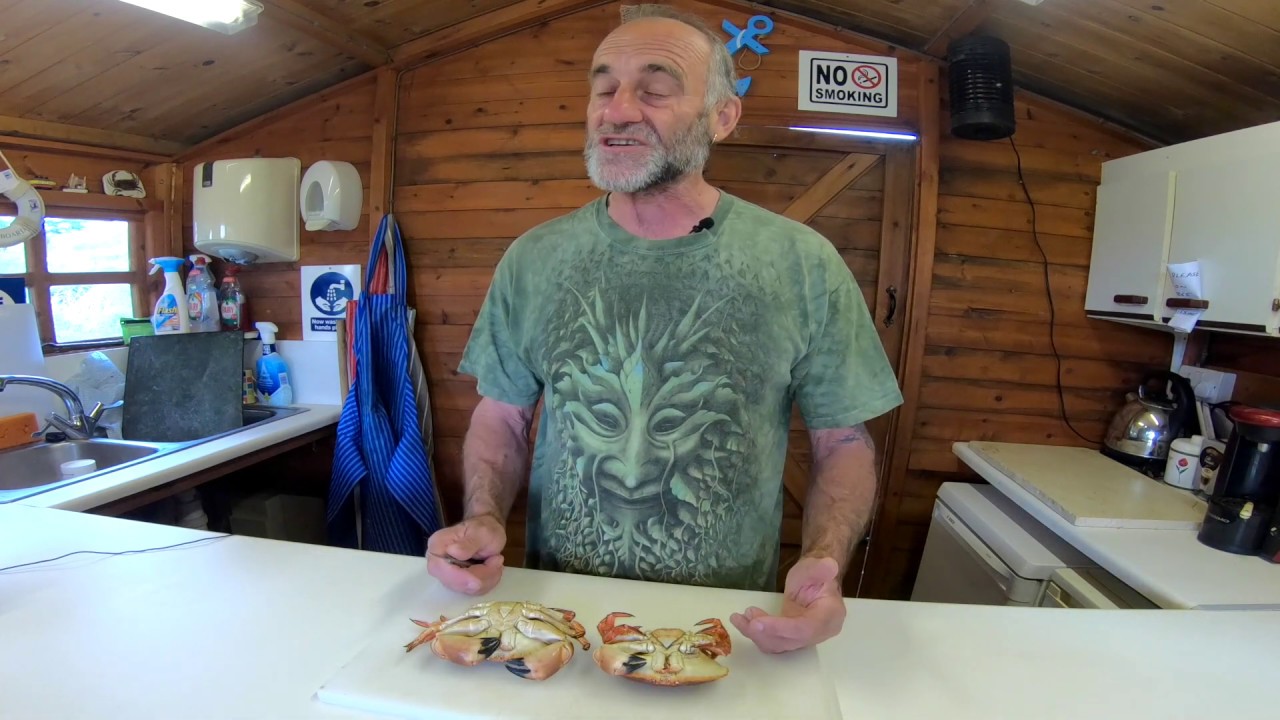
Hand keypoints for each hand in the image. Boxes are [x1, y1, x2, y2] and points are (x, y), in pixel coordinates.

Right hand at [425, 514, 505, 594]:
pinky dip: (488, 582)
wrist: (488, 530)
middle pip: (454, 583)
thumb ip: (468, 543)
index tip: (482, 576)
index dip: (460, 577)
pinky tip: (492, 568)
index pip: (439, 568)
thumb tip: (453, 551)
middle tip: (497, 560)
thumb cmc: (483, 528)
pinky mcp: (458, 583)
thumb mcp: (481, 532)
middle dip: (480, 576)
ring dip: (487, 578)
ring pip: (467, 590)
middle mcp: (437, 563)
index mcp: (437, 546)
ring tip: (495, 560)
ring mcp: (447, 575)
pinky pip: (473, 591)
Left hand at [730, 556, 846, 653]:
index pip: (805, 629)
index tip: (757, 622)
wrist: (815, 578)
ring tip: (740, 617)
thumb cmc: (816, 572)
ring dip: (756, 634)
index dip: (781, 628)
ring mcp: (804, 637)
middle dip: (763, 632)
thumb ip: (822, 568)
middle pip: (789, 641)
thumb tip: (829, 565)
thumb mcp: (818, 566)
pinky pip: (773, 641)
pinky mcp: (791, 637)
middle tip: (743, 618)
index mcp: (830, 616)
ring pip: (778, 644)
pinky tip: (744, 621)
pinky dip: (757, 634)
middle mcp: (819, 633)